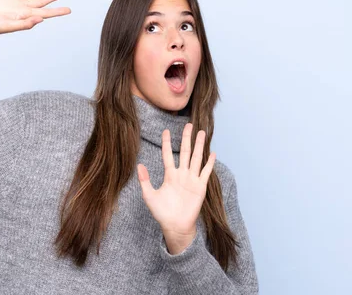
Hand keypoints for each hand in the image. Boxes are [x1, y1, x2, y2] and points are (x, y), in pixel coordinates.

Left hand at [136, 123, 215, 244]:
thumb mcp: (149, 195)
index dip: (167, 143)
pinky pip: (206, 172)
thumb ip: (145, 180)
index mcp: (169, 175)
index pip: (168, 155)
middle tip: (188, 124)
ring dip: (199, 146)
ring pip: (196, 158)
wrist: (175, 226)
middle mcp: (181, 174)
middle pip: (185, 152)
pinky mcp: (200, 187)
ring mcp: (192, 180)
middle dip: (186, 138)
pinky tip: (212, 152)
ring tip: (201, 132)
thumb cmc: (162, 212)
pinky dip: (209, 163)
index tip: (166, 130)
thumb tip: (139, 165)